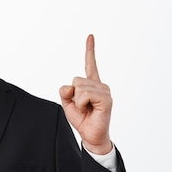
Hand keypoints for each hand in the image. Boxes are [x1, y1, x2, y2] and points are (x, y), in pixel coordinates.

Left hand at [59, 34, 112, 154]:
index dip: (90, 50)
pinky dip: (82, 103)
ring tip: (87, 109)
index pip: (90, 64)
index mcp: (91, 85)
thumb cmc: (82, 119)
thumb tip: (70, 86)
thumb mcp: (68, 104)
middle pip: (76, 80)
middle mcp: (100, 85)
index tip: (90, 36)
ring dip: (78, 101)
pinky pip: (85, 94)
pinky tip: (90, 109)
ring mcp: (104, 91)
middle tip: (82, 107)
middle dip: (73, 95)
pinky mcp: (106, 99)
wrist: (91, 135)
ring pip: (79, 87)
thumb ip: (65, 92)